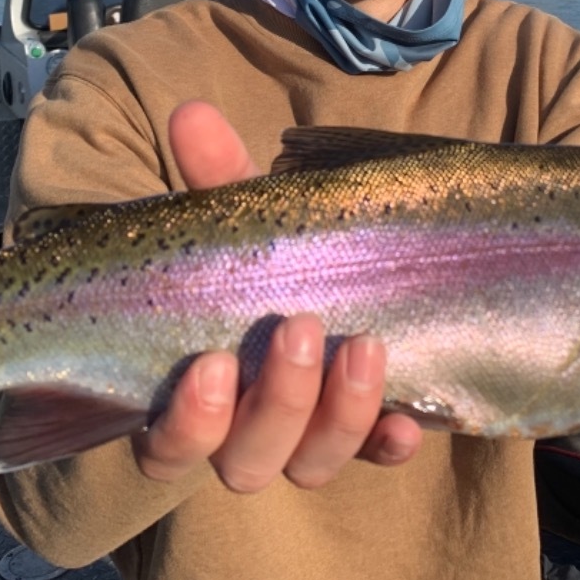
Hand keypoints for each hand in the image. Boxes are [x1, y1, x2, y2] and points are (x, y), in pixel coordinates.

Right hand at [130, 102, 420, 491]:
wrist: (335, 273)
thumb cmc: (261, 256)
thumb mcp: (244, 219)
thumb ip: (219, 177)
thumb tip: (192, 113)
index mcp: (194, 397)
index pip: (170, 443)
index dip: (187, 421)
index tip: (209, 362)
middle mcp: (245, 434)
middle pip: (247, 461)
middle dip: (276, 401)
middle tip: (300, 326)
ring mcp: (309, 441)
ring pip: (311, 465)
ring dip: (336, 415)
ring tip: (362, 344)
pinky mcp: (366, 435)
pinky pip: (376, 456)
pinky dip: (389, 443)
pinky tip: (410, 422)